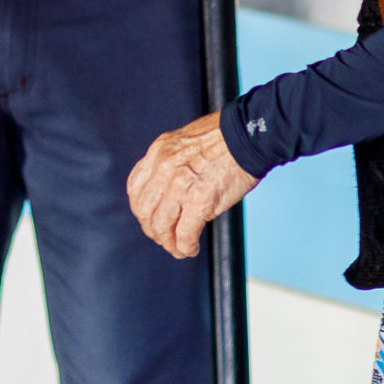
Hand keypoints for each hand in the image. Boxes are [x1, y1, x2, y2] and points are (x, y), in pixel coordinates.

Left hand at [127, 112, 259, 258]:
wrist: (248, 135)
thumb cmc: (225, 139)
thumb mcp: (184, 142)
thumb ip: (171, 163)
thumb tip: (168, 191)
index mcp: (159, 152)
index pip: (134, 188)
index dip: (141, 209)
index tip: (151, 218)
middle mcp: (163, 167)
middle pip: (144, 211)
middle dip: (153, 230)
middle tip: (165, 238)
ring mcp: (179, 184)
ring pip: (161, 226)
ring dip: (169, 243)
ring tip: (179, 248)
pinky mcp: (200, 200)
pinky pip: (184, 234)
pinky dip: (186, 247)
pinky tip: (191, 248)